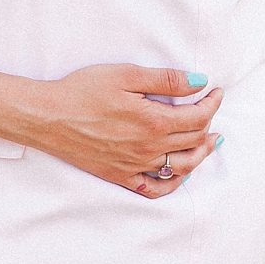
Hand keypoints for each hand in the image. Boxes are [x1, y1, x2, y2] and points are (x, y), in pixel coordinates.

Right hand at [26, 64, 222, 197]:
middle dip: (209, 123)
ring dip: (201, 154)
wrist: (48, 116)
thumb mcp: (125, 74)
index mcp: (154, 121)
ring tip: (210, 142)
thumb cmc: (83, 90)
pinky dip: (173, 184)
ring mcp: (136, 166)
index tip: (216, 91)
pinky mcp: (120, 176)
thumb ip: (165, 80)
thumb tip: (200, 82)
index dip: (212, 103)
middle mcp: (150, 149)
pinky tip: (179, 174)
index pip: (197, 116)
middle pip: (193, 141)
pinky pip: (155, 188)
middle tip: (212, 110)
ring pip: (181, 167)